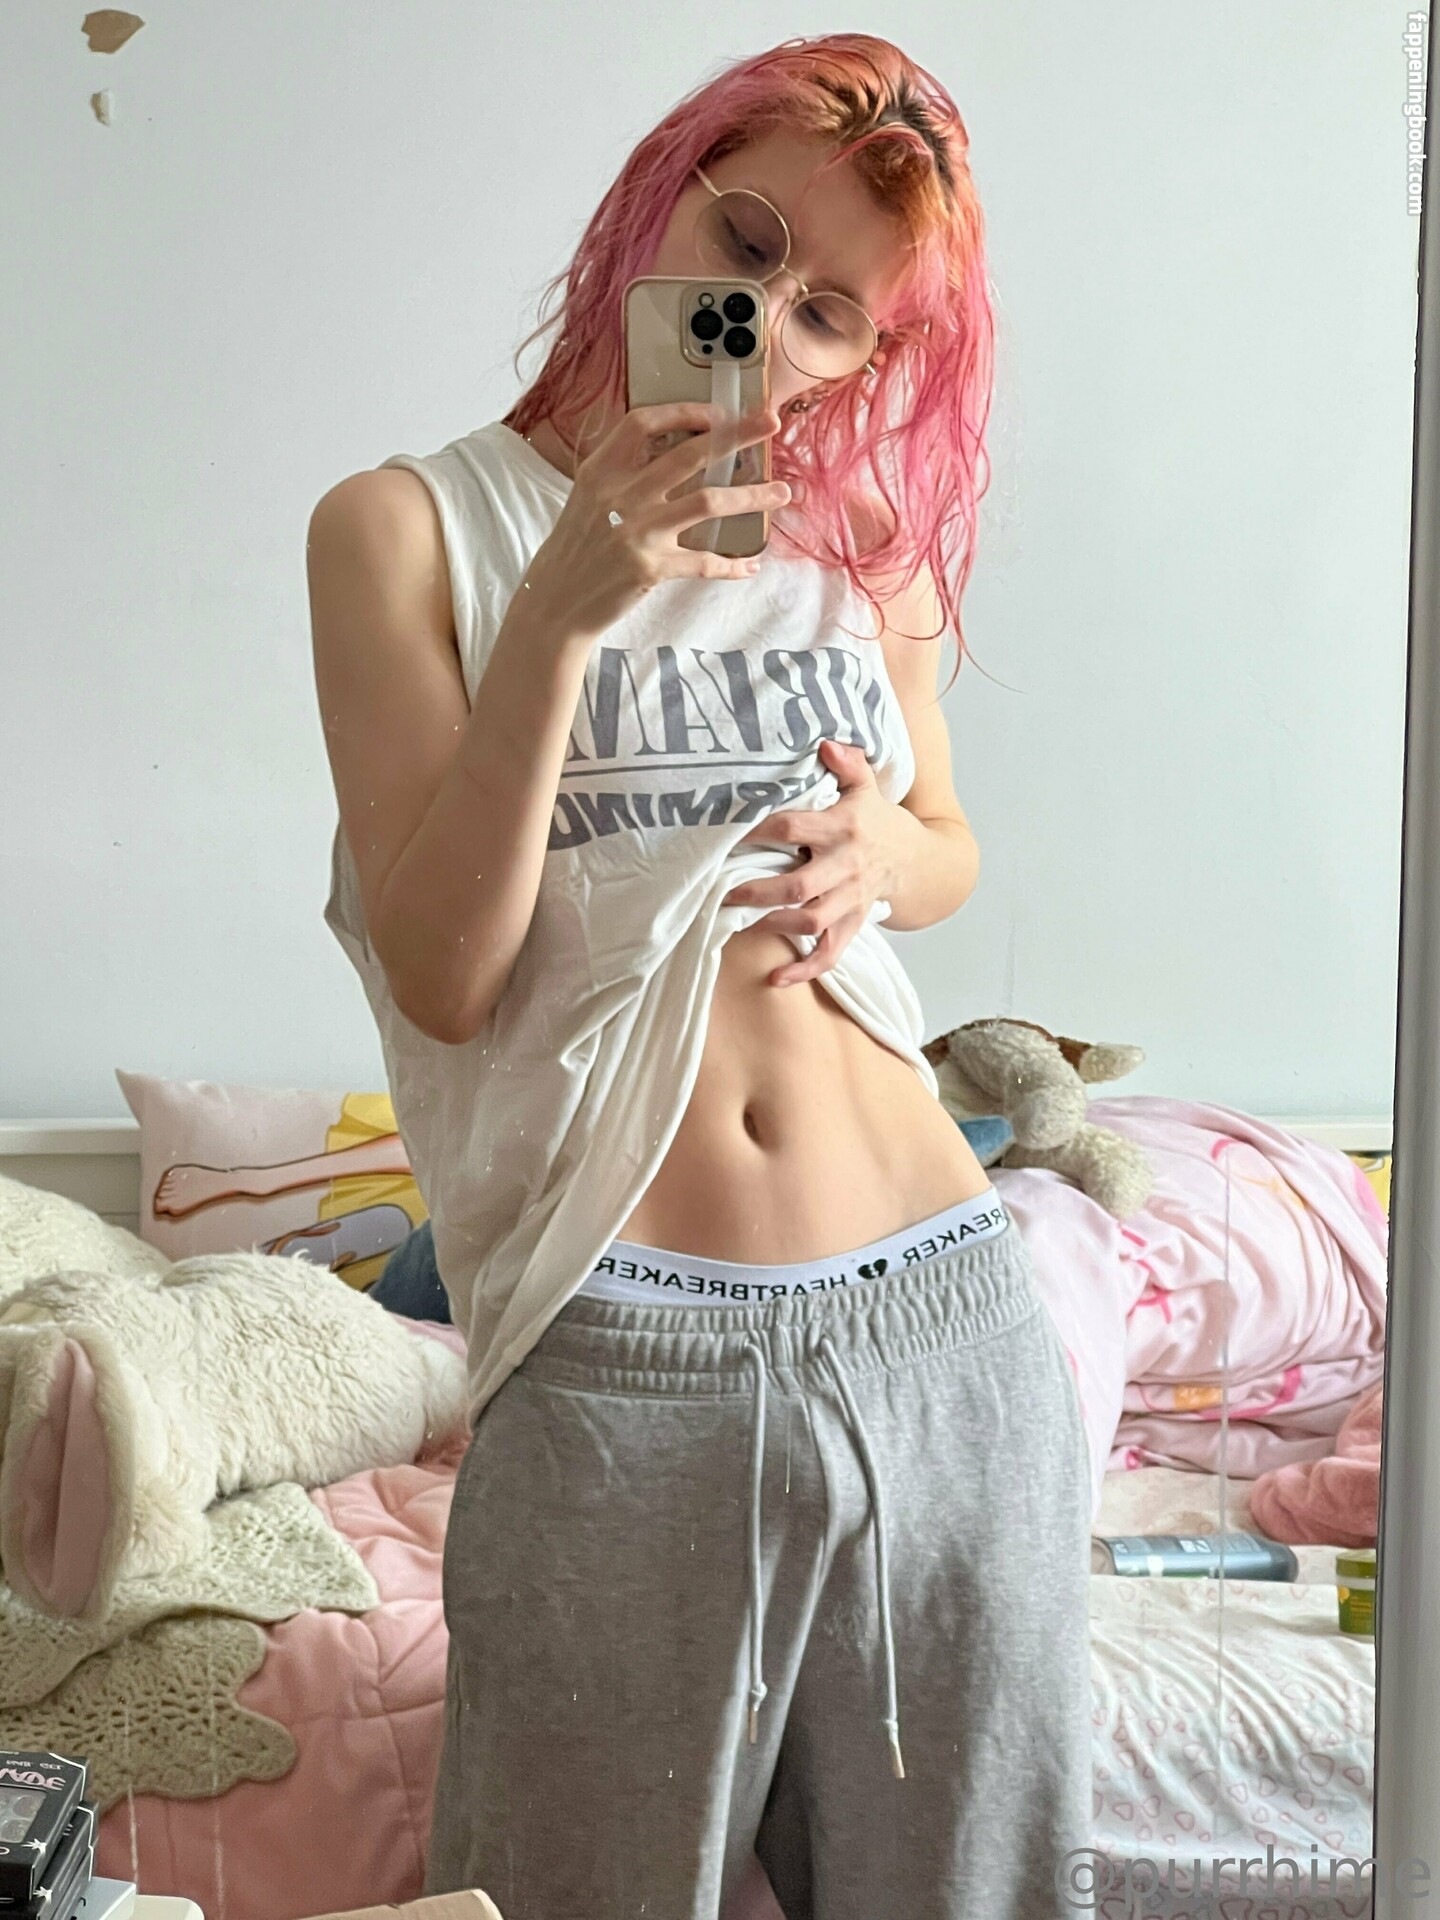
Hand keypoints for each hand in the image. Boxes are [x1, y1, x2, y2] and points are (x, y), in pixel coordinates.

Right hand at [521, 402, 785, 640]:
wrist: (555, 602)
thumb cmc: (578, 547)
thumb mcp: (588, 497)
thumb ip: (624, 472)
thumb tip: (677, 450)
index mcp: (601, 470)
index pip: (643, 424)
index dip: (683, 412)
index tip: (718, 411)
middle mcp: (619, 495)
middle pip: (689, 454)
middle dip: (737, 435)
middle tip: (771, 423)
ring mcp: (635, 532)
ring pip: (707, 502)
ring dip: (751, 496)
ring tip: (782, 492)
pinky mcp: (649, 568)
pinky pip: (704, 562)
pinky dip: (732, 565)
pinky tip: (751, 566)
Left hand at [721, 738, 907, 985]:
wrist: (918, 859)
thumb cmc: (878, 819)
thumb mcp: (867, 785)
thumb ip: (847, 763)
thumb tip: (825, 744)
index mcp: (843, 828)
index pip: (793, 829)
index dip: (758, 830)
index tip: (726, 833)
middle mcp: (846, 866)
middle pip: (798, 886)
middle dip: (757, 892)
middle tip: (722, 892)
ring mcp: (851, 899)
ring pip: (811, 921)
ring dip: (773, 925)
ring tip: (739, 922)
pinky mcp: (853, 924)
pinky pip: (831, 953)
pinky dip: (805, 969)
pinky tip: (777, 979)